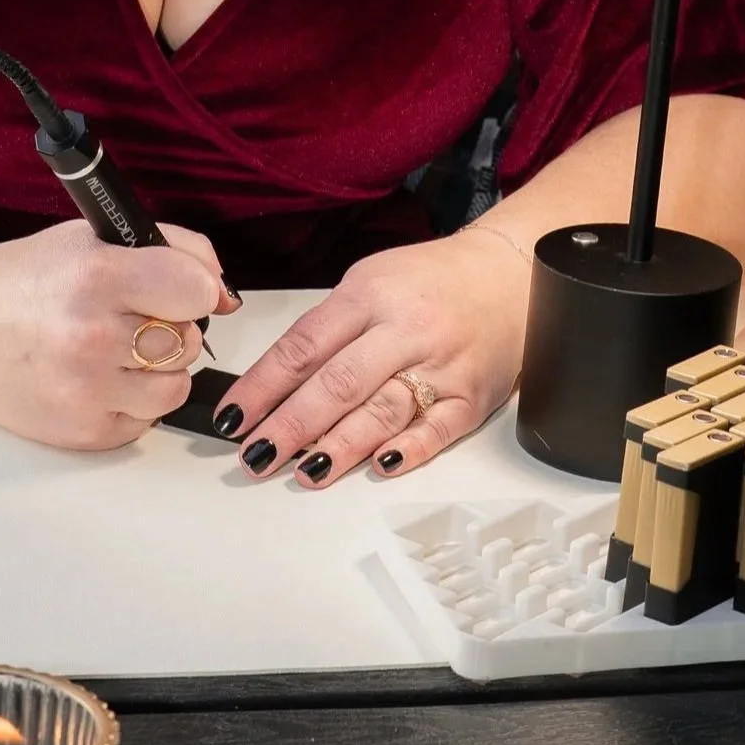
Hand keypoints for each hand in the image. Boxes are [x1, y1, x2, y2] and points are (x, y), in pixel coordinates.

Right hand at [0, 220, 235, 449]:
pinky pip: (147, 420)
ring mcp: (86, 392)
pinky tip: (96, 377)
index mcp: (97, 278)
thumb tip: (224, 295)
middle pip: (187, 340)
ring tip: (113, 349)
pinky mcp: (83, 432)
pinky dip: (131, 401)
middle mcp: (91, 338)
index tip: (175, 286)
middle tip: (128, 316)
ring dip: (156, 369)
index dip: (193, 287)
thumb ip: (173, 250)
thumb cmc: (27, 280)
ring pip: (175, 387)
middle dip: (169, 326)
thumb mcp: (93, 239)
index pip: (197, 290)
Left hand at [216, 223, 531, 486]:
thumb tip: (272, 385)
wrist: (510, 274)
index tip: (233, 417)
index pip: (304, 346)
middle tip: (256, 455)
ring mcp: (443, 364)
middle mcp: (406, 329)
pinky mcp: (473, 396)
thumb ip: (328, 329)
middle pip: (338, 383)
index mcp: (370, 295)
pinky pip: (438, 429)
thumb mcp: (371, 281)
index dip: (263, 386)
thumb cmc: (432, 282)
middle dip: (290, 425)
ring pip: (384, 410)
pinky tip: (378, 467)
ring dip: (340, 446)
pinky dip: (407, 451)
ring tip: (304, 470)